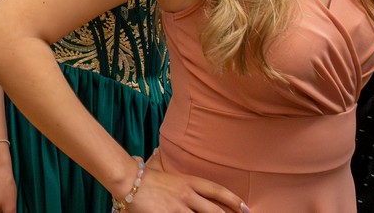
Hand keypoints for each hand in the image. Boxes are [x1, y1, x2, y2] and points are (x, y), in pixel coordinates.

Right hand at [125, 150, 246, 212]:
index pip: (216, 190)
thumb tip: (172, 166)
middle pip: (215, 210)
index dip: (233, 199)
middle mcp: (187, 195)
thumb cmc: (144, 178)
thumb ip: (174, 175)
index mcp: (188, 182)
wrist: (128, 181)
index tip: (245, 207)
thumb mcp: (164, 173)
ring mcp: (178, 208)